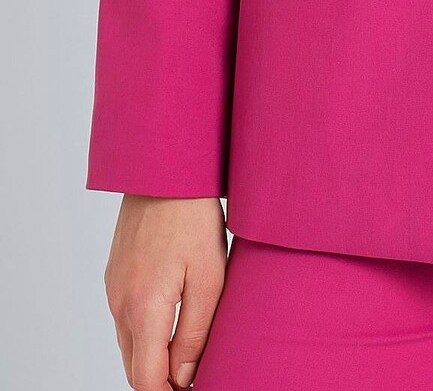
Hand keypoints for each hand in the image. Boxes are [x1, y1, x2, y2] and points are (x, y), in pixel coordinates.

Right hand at [103, 195, 227, 389]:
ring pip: (129, 345)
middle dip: (162, 379)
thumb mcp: (210, 277)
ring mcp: (114, 290)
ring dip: (154, 355)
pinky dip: (146, 331)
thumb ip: (197, 332)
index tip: (195, 386)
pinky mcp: (114, 276)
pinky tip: (173, 317)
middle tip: (196, 372)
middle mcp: (121, 304)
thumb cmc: (193, 219)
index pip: (147, 379)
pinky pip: (126, 319)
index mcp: (145, 308)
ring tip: (189, 347)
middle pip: (135, 368)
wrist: (164, 171)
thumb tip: (186, 377)